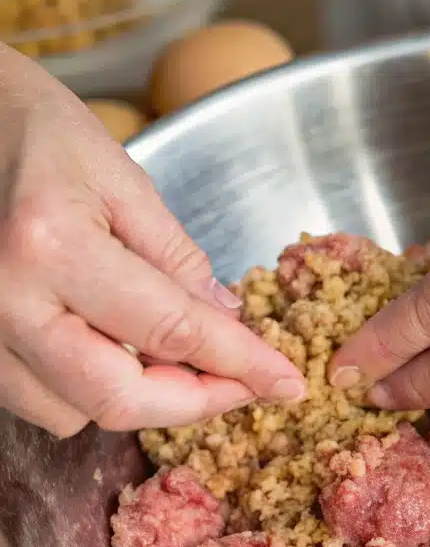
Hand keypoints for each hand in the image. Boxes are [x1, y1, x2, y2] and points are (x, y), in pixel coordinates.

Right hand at [0, 47, 304, 437]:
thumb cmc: (38, 132)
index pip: (172, 331)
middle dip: (195, 402)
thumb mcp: (124, 179)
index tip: (285, 384)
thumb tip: (228, 322)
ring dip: (140, 399)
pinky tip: (117, 351)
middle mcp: (5, 302)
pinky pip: (39, 400)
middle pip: (118, 399)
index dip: (241, 365)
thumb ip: (177, 259)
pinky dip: (89, 390)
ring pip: (74, 413)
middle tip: (241, 384)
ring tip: (175, 356)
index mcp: (51, 247)